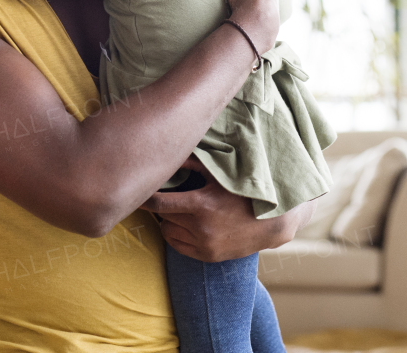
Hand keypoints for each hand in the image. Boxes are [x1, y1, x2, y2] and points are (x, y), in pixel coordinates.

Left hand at [141, 158, 304, 261]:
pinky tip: (184, 222)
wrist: (273, 222)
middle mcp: (200, 228)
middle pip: (161, 218)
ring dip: (167, 221)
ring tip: (177, 207)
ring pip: (167, 233)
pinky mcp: (208, 257)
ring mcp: (204, 245)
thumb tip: (166, 149)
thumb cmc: (245, 191)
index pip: (158, 203)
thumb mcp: (220, 173)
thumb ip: (192, 163)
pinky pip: (177, 246)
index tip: (133, 189)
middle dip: (159, 206)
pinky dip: (175, 234)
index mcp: (201, 205)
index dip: (142, 197)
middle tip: (159, 193)